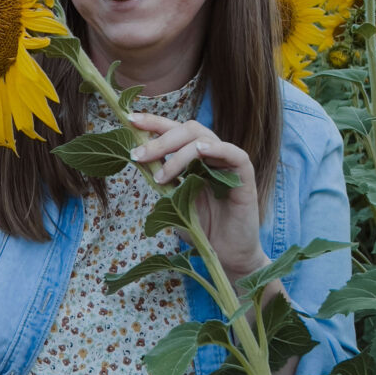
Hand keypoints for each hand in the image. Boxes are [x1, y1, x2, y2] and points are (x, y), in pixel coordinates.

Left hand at [128, 114, 269, 283]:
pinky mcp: (245, 177)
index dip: (153, 122)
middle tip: (138, 155)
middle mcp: (211, 155)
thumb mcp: (171, 200)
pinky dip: (218, 148)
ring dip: (177, 154)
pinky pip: (235, 155)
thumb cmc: (198, 228)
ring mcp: (228, 164)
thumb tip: (134, 157)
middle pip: (186, 129)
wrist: (224, 255)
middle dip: (159, 140)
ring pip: (204, 139)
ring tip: (161, 177)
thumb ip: (159, 178)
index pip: (173, 130)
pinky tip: (201, 151)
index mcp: (194, 157)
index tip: (129, 119)